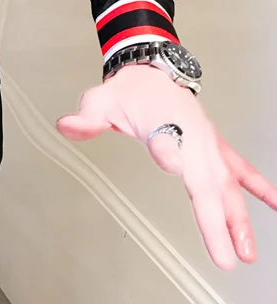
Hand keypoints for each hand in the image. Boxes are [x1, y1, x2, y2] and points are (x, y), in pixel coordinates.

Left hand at [56, 64, 276, 269]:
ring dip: (238, 216)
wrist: (151, 68)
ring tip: (246, 250)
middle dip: (216, 217)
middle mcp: (189, 133)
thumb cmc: (128, 89)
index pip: (166, 139)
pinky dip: (259, 186)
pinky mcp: (213, 145)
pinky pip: (240, 167)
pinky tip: (276, 204)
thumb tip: (68, 126)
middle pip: (205, 177)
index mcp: (161, 120)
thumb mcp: (100, 100)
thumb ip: (85, 118)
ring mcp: (205, 141)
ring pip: (227, 182)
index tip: (173, 166)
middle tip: (225, 254)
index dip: (168, 152)